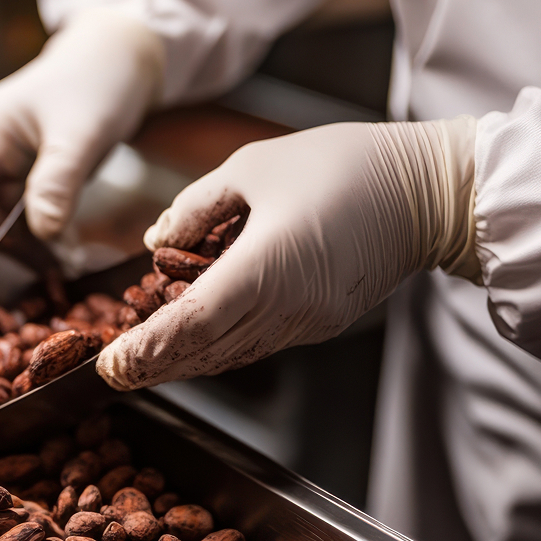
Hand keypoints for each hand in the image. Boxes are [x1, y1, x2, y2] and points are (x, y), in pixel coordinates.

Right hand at [0, 9, 163, 309]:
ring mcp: (0, 176)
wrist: (122, 58)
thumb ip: (59, 181)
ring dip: (5, 269)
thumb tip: (42, 234)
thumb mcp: (82, 129)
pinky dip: (40, 254)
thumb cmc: (98, 80)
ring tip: (21, 306)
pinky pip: (22, 232)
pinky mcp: (24, 189)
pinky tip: (64, 269)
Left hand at [97, 117, 479, 389]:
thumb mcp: (253, 166)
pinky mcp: (320, 322)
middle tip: (112, 375)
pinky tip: (190, 342)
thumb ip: (195, 208)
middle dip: (153, 367)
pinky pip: (256, 344)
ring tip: (141, 364)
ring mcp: (306, 322)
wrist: (430, 191)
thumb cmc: (343, 165)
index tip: (110, 363)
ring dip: (183, 363)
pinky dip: (216, 348)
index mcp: (265, 268)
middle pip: (205, 352)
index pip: (190, 324)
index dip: (145, 349)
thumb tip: (155, 240)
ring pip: (230, 355)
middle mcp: (285, 308)